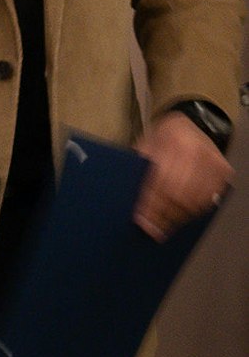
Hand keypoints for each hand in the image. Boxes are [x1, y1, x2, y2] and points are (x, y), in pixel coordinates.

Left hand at [133, 109, 232, 240]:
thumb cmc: (161, 140)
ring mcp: (212, 160)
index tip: (142, 223)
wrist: (189, 126)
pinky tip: (181, 215)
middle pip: (178, 194)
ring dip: (178, 217)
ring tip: (165, 226)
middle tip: (153, 230)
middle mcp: (195, 149)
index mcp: (170, 139)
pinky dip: (194, 211)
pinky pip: (209, 199)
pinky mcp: (223, 171)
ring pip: (195, 200)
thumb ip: (138, 170)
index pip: (160, 180)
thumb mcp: (145, 147)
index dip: (150, 205)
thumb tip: (133, 206)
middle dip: (163, 216)